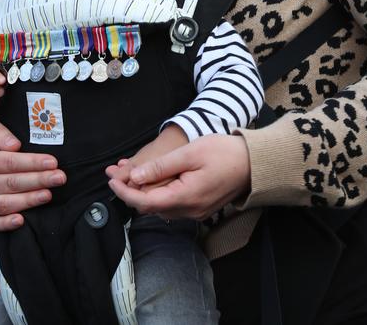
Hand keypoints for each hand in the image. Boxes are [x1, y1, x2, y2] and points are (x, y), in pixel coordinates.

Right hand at [0, 116, 66, 230]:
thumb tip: (15, 145)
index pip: (8, 163)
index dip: (31, 163)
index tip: (52, 161)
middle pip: (11, 184)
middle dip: (38, 180)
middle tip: (59, 177)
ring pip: (6, 204)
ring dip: (29, 201)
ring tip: (49, 194)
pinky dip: (6, 224)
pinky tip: (22, 221)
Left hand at [106, 134, 249, 220]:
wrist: (255, 163)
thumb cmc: (224, 153)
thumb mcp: (189, 153)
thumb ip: (161, 167)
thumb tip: (134, 177)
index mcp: (185, 198)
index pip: (145, 202)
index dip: (124, 192)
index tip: (111, 179)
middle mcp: (189, 211)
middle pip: (150, 207)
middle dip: (130, 191)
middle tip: (115, 173)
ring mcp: (195, 212)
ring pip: (160, 207)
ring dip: (143, 193)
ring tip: (129, 174)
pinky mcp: (200, 208)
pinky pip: (172, 205)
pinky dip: (158, 193)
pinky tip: (152, 179)